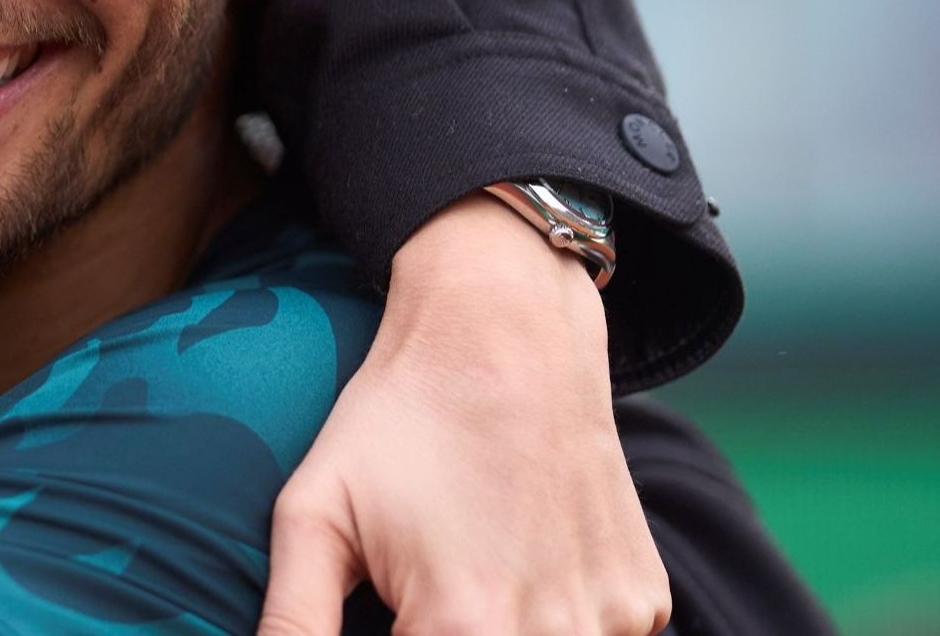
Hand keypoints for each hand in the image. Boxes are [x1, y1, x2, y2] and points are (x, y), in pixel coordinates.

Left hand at [258, 194, 670, 635]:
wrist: (506, 333)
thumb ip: (294, 615)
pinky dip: (553, 619)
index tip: (392, 605)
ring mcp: (613, 620)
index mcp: (463, 625)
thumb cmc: (398, 419)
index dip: (393, 635)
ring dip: (499, 627)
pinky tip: (521, 556)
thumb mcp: (315, 512)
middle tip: (424, 583)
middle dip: (442, 626)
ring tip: (471, 561)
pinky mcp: (645, 601)